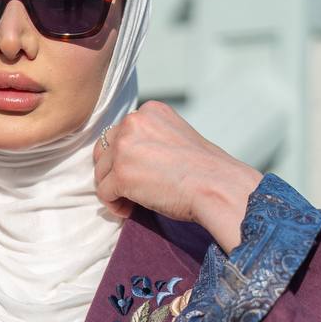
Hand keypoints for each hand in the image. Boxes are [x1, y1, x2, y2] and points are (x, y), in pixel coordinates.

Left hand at [92, 100, 262, 253]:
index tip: (138, 173)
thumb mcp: (175, 138)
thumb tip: (125, 159)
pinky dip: (114, 205)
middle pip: (104, 150)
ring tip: (132, 203)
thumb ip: (150, 139)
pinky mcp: (121, 174)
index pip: (120, 132)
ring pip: (101, 173)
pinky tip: (130, 211)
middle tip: (129, 190)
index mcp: (150, 111)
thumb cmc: (204, 171)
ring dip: (112, 190)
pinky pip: (103, 194)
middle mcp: (134, 122)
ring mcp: (125, 148)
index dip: (123, 156)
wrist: (219, 187)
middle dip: (112, 172)